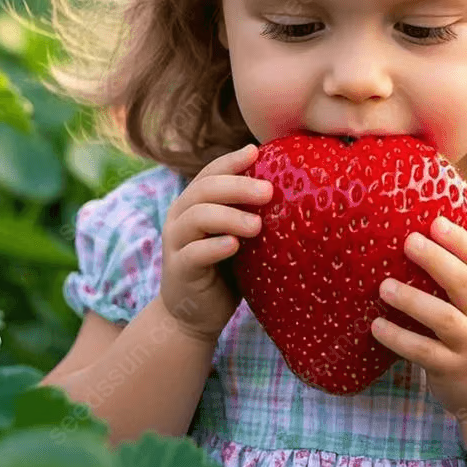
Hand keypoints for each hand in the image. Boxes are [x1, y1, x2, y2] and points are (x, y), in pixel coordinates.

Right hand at [159, 144, 273, 344]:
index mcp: (194, 203)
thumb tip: (290, 187)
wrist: (194, 315)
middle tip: (268, 191)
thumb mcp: (238, 235)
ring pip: (197, 217)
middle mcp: (180, 217)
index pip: (210, 173)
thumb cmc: (225, 269)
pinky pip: (194, 254)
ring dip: (229, 216)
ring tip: (257, 225)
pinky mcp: (178, 270)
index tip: (256, 152)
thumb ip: (250, 212)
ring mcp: (176, 243)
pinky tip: (234, 246)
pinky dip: (214, 247)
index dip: (231, 161)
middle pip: (204, 190)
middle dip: (237, 186)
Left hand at [371, 216, 466, 420]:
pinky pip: (422, 351)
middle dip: (436, 260)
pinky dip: (398, 337)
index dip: (460, 241)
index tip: (435, 223)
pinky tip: (377, 326)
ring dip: (411, 299)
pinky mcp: (452, 370)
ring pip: (443, 318)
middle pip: (463, 283)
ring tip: (384, 286)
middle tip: (408, 242)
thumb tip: (425, 236)